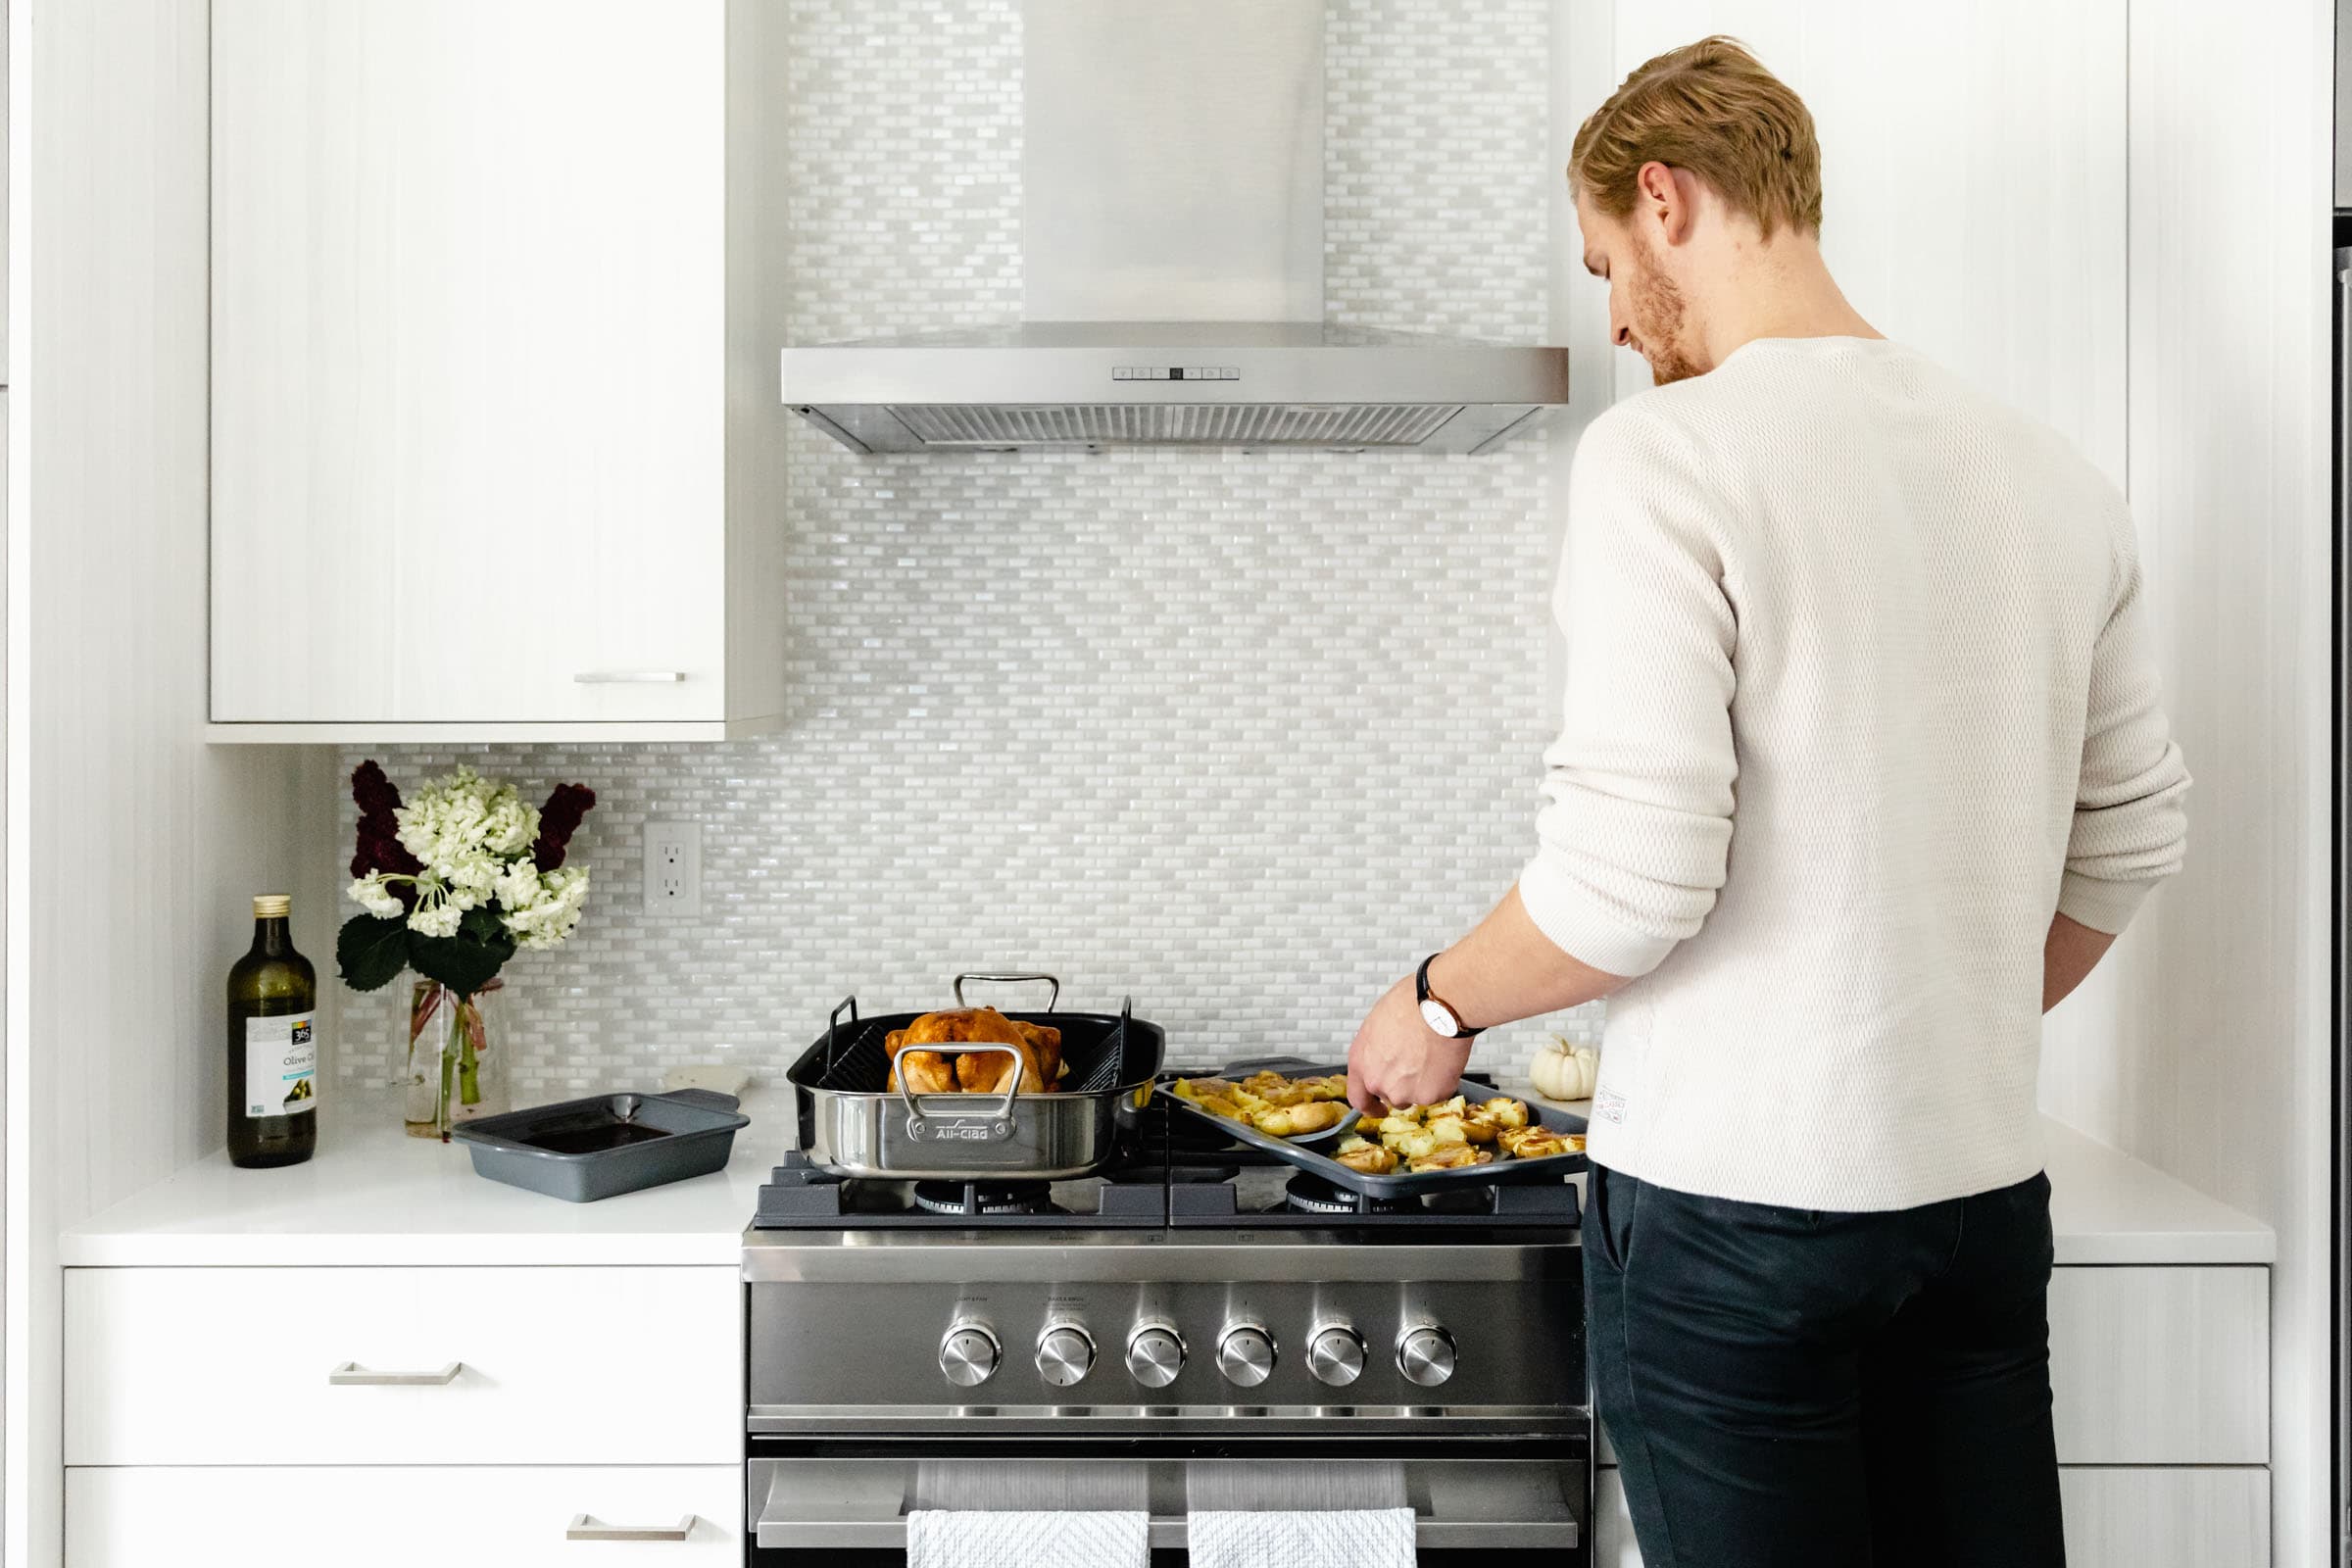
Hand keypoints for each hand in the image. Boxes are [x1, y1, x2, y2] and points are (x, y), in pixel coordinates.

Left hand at [1346, 976, 1473, 1113]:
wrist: (1439, 1007)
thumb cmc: (1410, 1005)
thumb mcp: (1377, 1026)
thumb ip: (1375, 1052)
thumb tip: (1383, 1056)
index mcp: (1361, 1063)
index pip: (1358, 1098)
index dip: (1369, 1106)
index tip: (1378, 1109)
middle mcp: (1378, 1082)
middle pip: (1390, 1096)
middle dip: (1403, 1086)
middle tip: (1417, 1064)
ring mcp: (1404, 1092)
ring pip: (1414, 1097)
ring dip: (1422, 1084)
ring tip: (1431, 1056)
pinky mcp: (1429, 1096)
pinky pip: (1437, 1094)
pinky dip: (1442, 1081)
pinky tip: (1443, 1059)